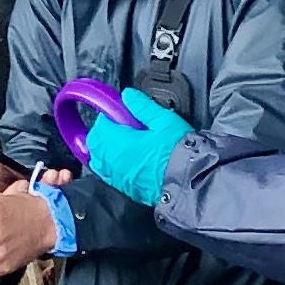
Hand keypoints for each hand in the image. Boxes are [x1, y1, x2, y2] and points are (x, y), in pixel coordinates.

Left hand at [78, 87, 194, 207]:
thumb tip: (128, 96)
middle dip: (105, 132)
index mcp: (118, 142)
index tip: (121, 113)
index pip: (101, 124)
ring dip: (107, 149)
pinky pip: (109, 174)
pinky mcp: (125, 188)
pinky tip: (129, 159)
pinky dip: (113, 164)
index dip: (110, 115)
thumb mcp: (164, 120)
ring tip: (125, 142)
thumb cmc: (177, 152)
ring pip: (99, 159)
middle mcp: (113, 161)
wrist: (188, 181)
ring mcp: (117, 177)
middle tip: (123, 126)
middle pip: (95, 142)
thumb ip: (142, 106)